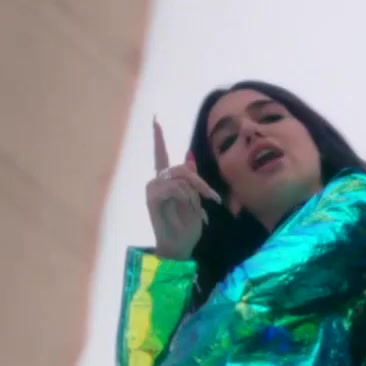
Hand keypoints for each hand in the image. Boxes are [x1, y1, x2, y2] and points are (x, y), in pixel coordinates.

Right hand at [146, 119, 220, 259]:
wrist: (179, 246)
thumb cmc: (188, 225)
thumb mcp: (195, 199)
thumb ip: (192, 179)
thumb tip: (189, 156)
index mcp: (166, 180)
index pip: (160, 154)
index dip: (158, 138)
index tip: (155, 119)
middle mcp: (157, 182)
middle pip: (182, 168)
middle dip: (201, 183)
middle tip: (213, 198)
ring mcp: (152, 189)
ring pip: (182, 178)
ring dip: (196, 193)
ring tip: (199, 209)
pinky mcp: (152, 197)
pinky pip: (176, 188)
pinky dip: (187, 198)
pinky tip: (187, 210)